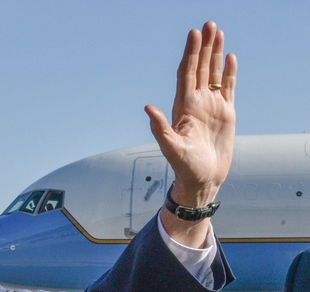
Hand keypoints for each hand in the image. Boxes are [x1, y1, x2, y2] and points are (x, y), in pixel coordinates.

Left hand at [145, 21, 236, 243]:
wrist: (202, 180)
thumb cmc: (184, 168)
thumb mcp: (171, 148)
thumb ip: (160, 128)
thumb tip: (148, 108)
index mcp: (183, 108)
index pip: (186, 74)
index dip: (190, 54)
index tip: (193, 35)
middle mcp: (196, 103)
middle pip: (200, 68)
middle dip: (203, 47)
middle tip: (208, 24)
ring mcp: (211, 107)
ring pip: (213, 74)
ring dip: (215, 54)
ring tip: (218, 32)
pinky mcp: (226, 114)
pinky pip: (227, 88)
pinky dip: (228, 73)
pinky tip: (230, 58)